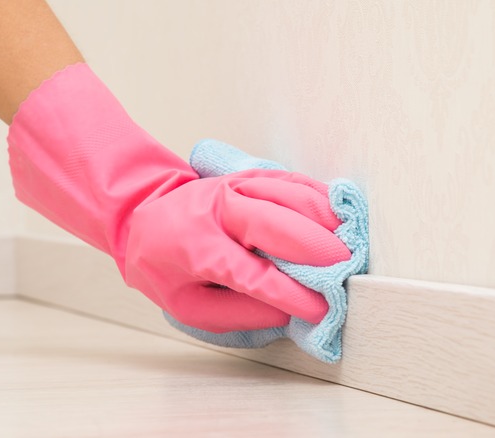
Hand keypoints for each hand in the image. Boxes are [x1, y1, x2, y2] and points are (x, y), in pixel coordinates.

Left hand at [124, 169, 350, 332]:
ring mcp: (237, 186)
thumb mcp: (187, 305)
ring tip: (352, 244)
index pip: (251, 274)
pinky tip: (340, 214)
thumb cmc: (165, 265)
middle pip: (276, 224)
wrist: (142, 212)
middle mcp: (218, 210)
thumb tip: (288, 314)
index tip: (321, 310)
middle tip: (347, 270)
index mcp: (197, 247)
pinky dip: (320, 196)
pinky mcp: (251, 175)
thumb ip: (237, 313)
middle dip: (316, 249)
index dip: (290, 293)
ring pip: (289, 195)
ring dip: (325, 219)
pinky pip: (292, 181)